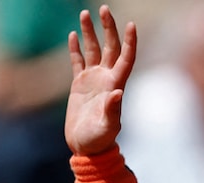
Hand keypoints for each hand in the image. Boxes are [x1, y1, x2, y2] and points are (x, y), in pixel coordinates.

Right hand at [65, 5, 137, 154]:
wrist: (85, 147)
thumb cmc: (99, 140)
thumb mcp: (107, 127)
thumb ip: (112, 110)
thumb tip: (117, 93)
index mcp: (116, 85)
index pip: (126, 58)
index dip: (130, 42)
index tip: (131, 24)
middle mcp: (106, 79)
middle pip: (110, 47)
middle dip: (108, 28)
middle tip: (103, 9)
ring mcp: (93, 80)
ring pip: (93, 50)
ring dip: (90, 32)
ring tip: (85, 13)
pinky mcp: (79, 85)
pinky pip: (78, 61)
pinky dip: (75, 48)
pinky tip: (72, 35)